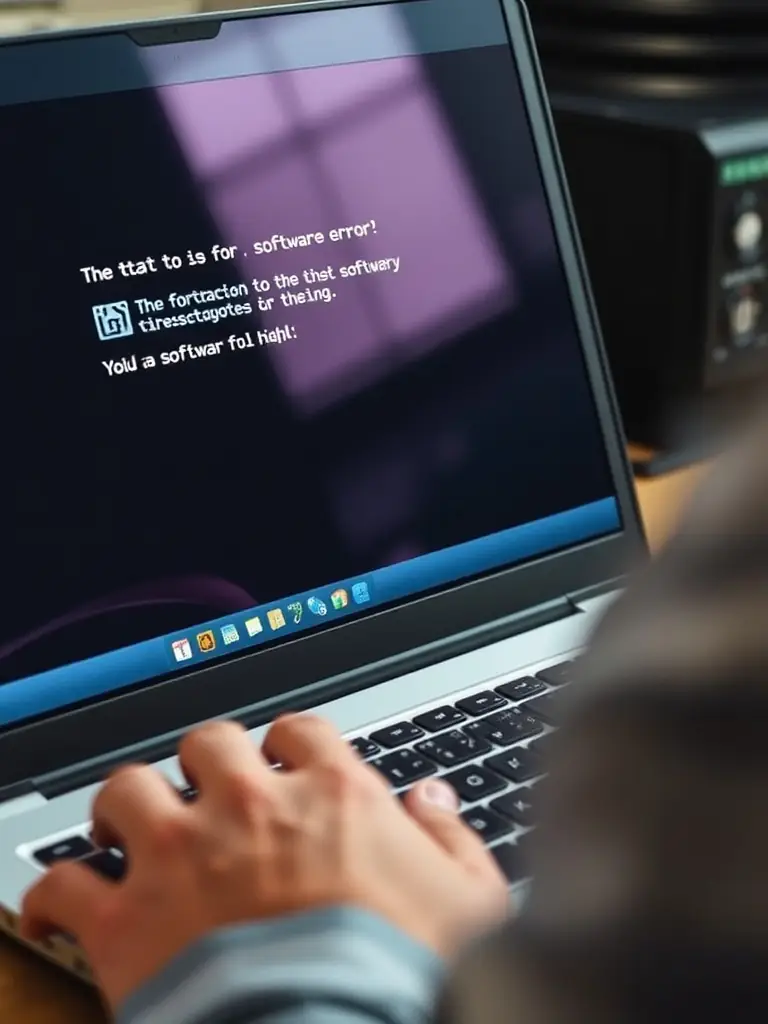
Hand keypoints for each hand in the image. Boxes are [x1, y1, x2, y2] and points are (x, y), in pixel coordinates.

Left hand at [20, 715, 507, 1010]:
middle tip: (204, 795)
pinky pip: (65, 885)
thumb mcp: (470, 903)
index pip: (299, 731)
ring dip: (124, 807)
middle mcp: (251, 807)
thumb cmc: (408, 978)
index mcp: (331, 795)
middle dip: (204, 764)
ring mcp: (183, 856)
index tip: (282, 766)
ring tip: (127, 829)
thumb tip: (434, 800)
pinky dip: (58, 893)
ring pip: (127, 789)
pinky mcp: (128, 921)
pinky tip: (66, 906)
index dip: (287, 745)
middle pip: (208, 743)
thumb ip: (450, 839)